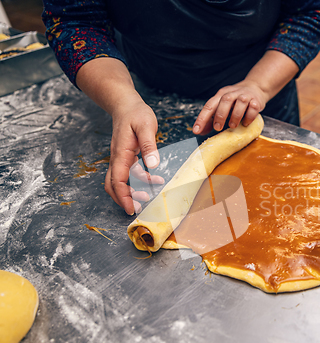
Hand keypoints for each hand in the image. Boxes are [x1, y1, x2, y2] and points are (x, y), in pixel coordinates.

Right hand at [105, 96, 163, 214]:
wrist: (126, 104)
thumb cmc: (136, 113)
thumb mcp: (146, 126)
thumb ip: (149, 145)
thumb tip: (153, 165)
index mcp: (121, 154)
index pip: (117, 180)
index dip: (123, 197)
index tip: (131, 208)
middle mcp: (117, 158)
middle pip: (113, 185)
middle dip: (123, 199)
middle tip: (137, 208)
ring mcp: (120, 158)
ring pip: (120, 181)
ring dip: (132, 191)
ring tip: (148, 196)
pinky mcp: (126, 156)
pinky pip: (129, 173)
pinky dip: (139, 180)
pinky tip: (154, 179)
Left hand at [192, 80, 267, 134]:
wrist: (255, 87)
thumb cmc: (235, 101)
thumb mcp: (222, 106)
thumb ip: (212, 118)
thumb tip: (201, 131)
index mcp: (221, 95)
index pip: (209, 105)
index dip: (202, 118)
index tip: (196, 130)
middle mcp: (232, 93)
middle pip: (225, 100)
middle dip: (220, 115)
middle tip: (218, 127)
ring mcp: (245, 96)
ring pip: (240, 102)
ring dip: (235, 116)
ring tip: (232, 126)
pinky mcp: (256, 101)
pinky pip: (253, 108)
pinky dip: (249, 117)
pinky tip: (245, 123)